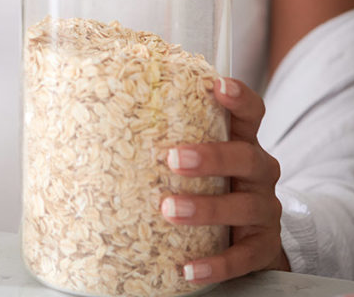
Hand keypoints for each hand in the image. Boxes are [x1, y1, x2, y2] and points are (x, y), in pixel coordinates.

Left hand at [160, 77, 289, 283]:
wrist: (248, 241)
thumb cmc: (212, 189)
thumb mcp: (198, 164)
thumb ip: (166, 142)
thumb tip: (89, 124)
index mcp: (242, 145)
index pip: (250, 114)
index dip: (239, 98)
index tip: (217, 86)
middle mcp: (259, 174)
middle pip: (246, 158)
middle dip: (211, 157)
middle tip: (173, 159)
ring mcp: (264, 210)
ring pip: (244, 207)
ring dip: (206, 208)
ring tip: (169, 210)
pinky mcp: (264, 247)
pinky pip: (243, 256)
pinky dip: (216, 263)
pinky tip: (188, 268)